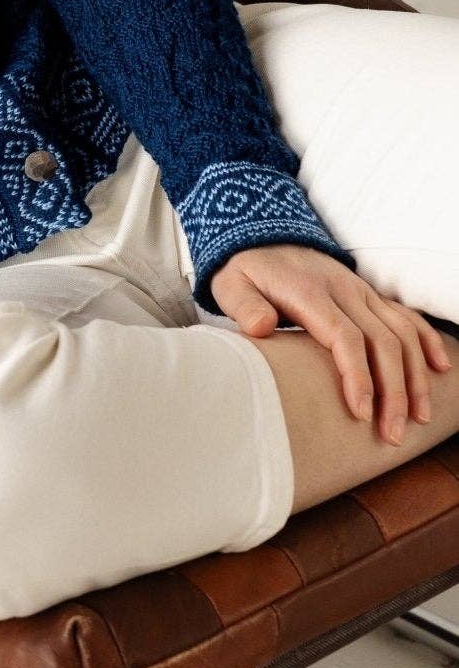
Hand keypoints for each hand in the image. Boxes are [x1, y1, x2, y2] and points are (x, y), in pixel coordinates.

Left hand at [209, 243, 452, 444]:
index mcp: (309, 292)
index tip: (362, 413)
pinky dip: (426, 340)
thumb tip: (261, 328)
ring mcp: (360, 290)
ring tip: (417, 418)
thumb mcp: (230, 284)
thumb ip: (243, 305)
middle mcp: (343, 289)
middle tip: (392, 434)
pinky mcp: (368, 292)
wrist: (260, 233)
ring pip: (401, 332)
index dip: (358, 376)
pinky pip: (406, 315)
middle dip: (393, 391)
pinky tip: (440, 368)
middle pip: (381, 342)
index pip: (344, 337)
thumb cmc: (245, 270)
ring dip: (415, 376)